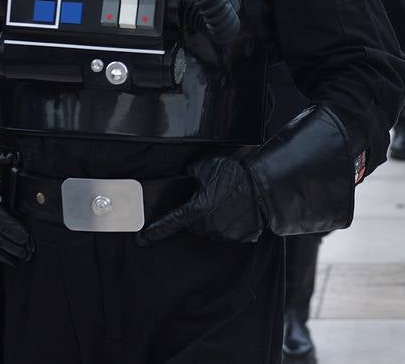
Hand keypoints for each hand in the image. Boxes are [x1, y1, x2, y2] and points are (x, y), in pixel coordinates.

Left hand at [138, 155, 263, 244]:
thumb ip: (191, 173)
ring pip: (210, 228)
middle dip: (196, 212)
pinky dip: (229, 222)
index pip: (169, 223)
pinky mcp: (238, 238)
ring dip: (213, 218)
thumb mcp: (206, 167)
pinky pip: (228, 231)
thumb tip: (188, 175)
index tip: (142, 238)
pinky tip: (236, 209)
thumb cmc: (234, 177)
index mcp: (196, 210)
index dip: (154, 231)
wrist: (262, 188)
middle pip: (193, 224)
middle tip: (209, 197)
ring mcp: (223, 234)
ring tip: (226, 201)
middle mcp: (207, 226)